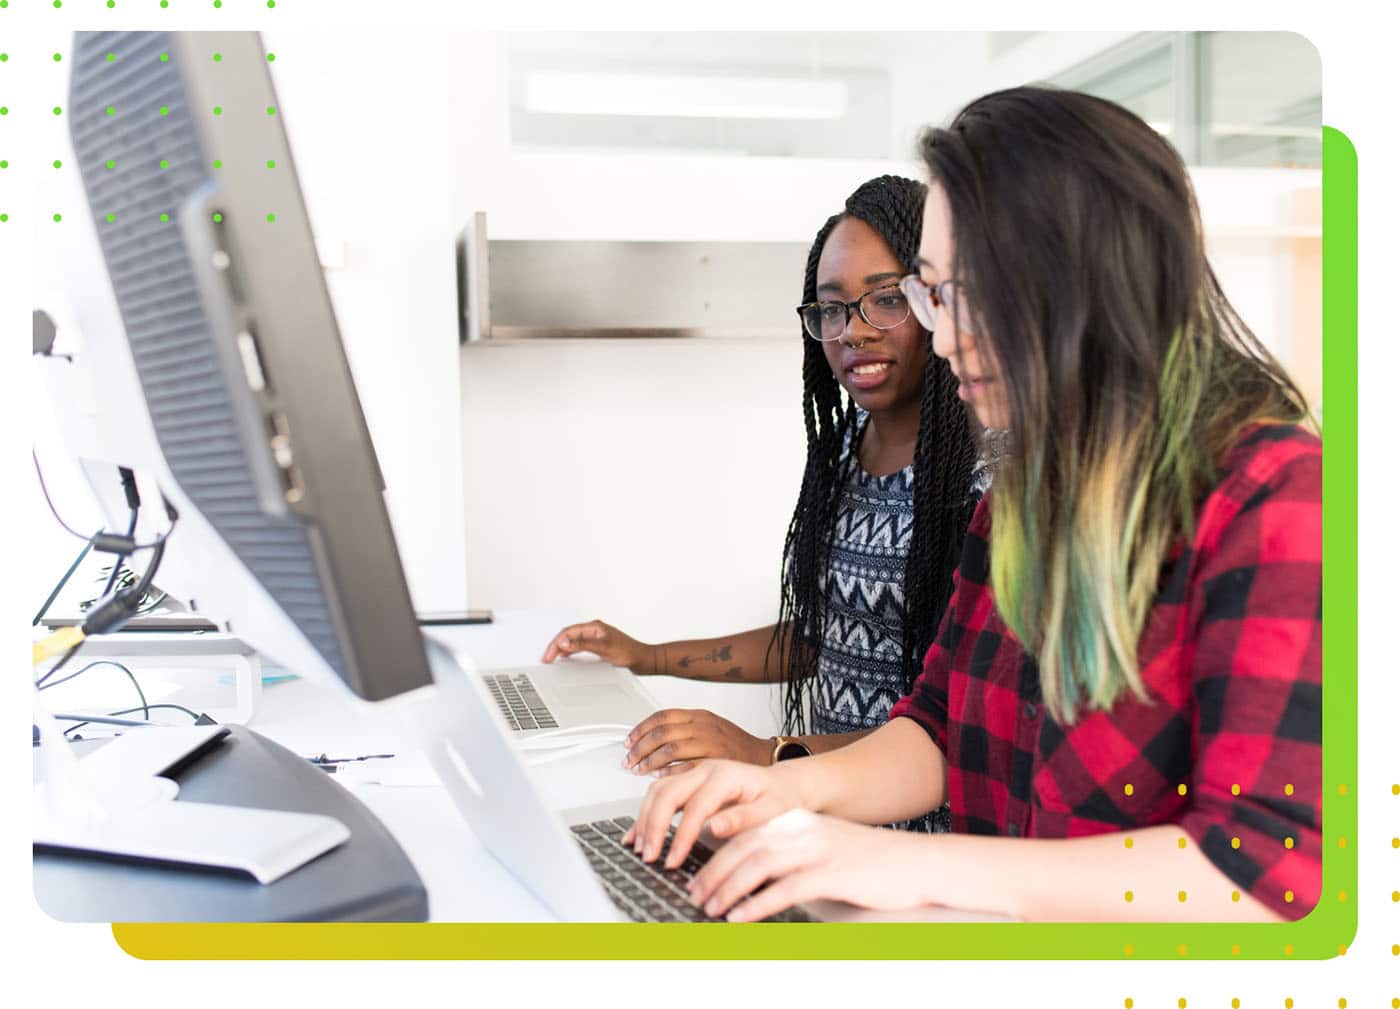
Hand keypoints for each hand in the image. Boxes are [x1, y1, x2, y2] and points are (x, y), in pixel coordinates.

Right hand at [539, 620, 653, 671]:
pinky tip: (566, 657)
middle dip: (555, 645)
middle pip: (568, 635)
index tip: (549, 655)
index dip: (556, 643)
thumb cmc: (630, 653)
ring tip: (551, 658)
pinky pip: (579, 645)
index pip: (568, 632)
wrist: (645, 660)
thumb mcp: (604, 649)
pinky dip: (569, 651)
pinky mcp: (599, 646)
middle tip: (546, 658)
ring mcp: (596, 638)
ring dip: (561, 648)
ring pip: (572, 640)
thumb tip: (565, 642)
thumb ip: (583, 645)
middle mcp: (594, 630)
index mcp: (595, 627)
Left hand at [622, 709, 769, 775]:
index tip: (629, 741)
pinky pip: (687, 766)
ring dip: (650, 760)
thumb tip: (651, 739)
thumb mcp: (709, 727)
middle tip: (629, 760)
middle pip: (663, 732)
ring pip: (671, 747)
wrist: (763, 757)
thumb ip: (684, 730)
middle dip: (641, 747)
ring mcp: (711, 743)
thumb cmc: (734, 746)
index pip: (663, 716)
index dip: (641, 728)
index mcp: (700, 716)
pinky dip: (669, 771)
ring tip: (640, 770)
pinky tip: (659, 777)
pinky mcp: (716, 762)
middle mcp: (704, 727)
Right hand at [622, 759, 804, 868]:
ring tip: (641, 848)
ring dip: (645, 819)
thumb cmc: (779, 799)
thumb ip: (743, 819)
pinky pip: (659, 793)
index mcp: (727, 776)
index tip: (673, 859)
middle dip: (654, 825)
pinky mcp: (688, 782)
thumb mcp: (772, 811)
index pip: (696, 806)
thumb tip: (714, 827)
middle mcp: (706, 770)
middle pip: (668, 792)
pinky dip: (646, 814)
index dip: (681, 835)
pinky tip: (637, 833)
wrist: (784, 785)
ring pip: (658, 790)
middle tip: (649, 855)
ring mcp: (695, 774)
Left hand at [687, 810, 931, 921]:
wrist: (917, 863)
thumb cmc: (870, 863)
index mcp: (798, 822)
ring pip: (758, 865)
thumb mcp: (825, 849)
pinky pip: (784, 889)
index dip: (716, 856)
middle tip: (695, 894)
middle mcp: (803, 830)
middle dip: (713, 873)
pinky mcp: (832, 874)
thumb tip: (754, 876)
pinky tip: (740, 917)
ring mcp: (817, 850)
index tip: (697, 877)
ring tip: (711, 907)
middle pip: (744, 847)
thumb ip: (792, 856)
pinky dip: (756, 904)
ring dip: (728, 888)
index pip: (745, 834)